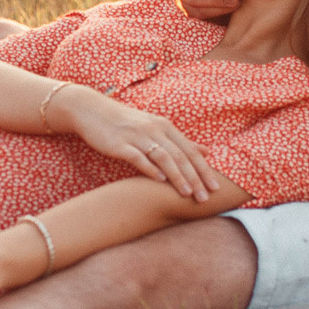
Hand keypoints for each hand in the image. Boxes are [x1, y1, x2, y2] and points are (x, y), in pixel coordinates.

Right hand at [58, 87, 217, 200]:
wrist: (91, 110)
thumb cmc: (125, 123)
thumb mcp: (155, 128)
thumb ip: (180, 141)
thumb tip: (207, 152)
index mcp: (165, 126)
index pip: (190, 151)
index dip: (204, 170)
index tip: (217, 187)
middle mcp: (154, 129)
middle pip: (180, 156)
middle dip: (195, 178)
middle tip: (206, 197)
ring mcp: (137, 136)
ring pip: (164, 157)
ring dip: (177, 176)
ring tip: (187, 194)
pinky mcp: (120, 144)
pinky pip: (138, 157)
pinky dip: (150, 168)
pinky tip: (159, 181)